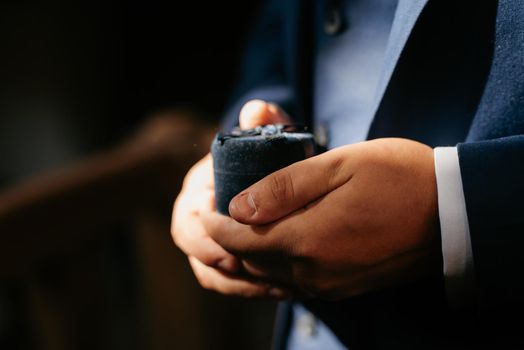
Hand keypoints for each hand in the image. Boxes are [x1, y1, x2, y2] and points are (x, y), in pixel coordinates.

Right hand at [171, 100, 292, 297]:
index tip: (231, 250)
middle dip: (219, 264)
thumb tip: (257, 110)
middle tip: (250, 271)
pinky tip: (281, 288)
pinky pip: (230, 282)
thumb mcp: (271, 136)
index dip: (204, 238)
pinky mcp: (229, 258)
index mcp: (200, 189)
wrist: (282, 174)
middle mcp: (199, 216)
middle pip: (194, 250)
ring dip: (239, 284)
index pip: (188, 218)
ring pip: (211, 273)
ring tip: (275, 286)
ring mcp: (212, 240)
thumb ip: (266, 122)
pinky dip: (251, 288)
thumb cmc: (271, 156)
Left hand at [202, 138, 439, 299]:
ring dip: (249, 251)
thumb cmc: (397, 177)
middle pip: (250, 260)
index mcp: (307, 240)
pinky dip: (274, 262)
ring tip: (242, 222)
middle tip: (218, 209)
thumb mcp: (339, 165)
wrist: (451, 213)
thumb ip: (283, 188)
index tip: (203, 204)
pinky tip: (276, 240)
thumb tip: (237, 207)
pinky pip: (293, 280)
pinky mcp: (342, 286)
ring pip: (269, 273)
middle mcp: (313, 272)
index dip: (213, 224)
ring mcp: (328, 284)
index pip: (238, 240)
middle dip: (226, 238)